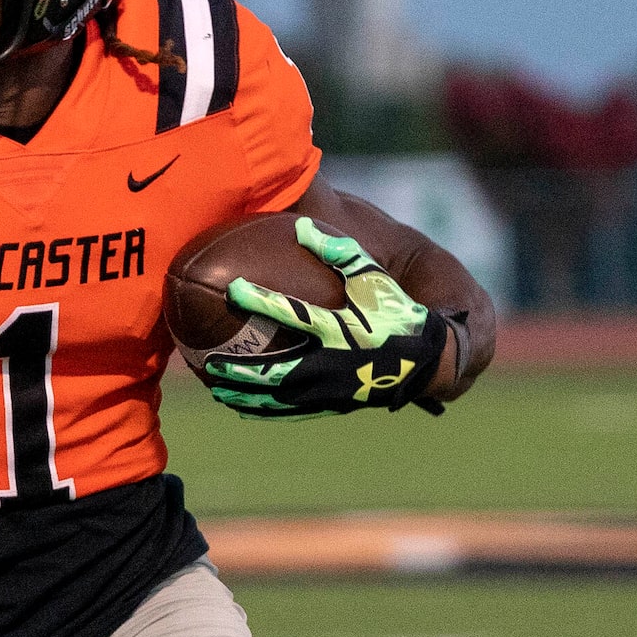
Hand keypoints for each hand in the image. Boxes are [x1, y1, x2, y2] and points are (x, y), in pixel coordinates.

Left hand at [199, 217, 452, 419]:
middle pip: (275, 367)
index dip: (261, 300)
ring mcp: (330, 386)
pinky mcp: (332, 402)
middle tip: (208, 361)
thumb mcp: (373, 278)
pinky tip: (243, 406)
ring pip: (279, 395)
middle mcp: (329, 360)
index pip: (292, 311)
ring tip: (217, 387)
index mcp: (337, 326)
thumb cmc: (397, 312)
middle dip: (240, 366)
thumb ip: (340, 253)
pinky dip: (266, 409)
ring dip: (246, 392)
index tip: (232, 288)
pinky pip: (293, 409)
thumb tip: (303, 227)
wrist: (428, 359)